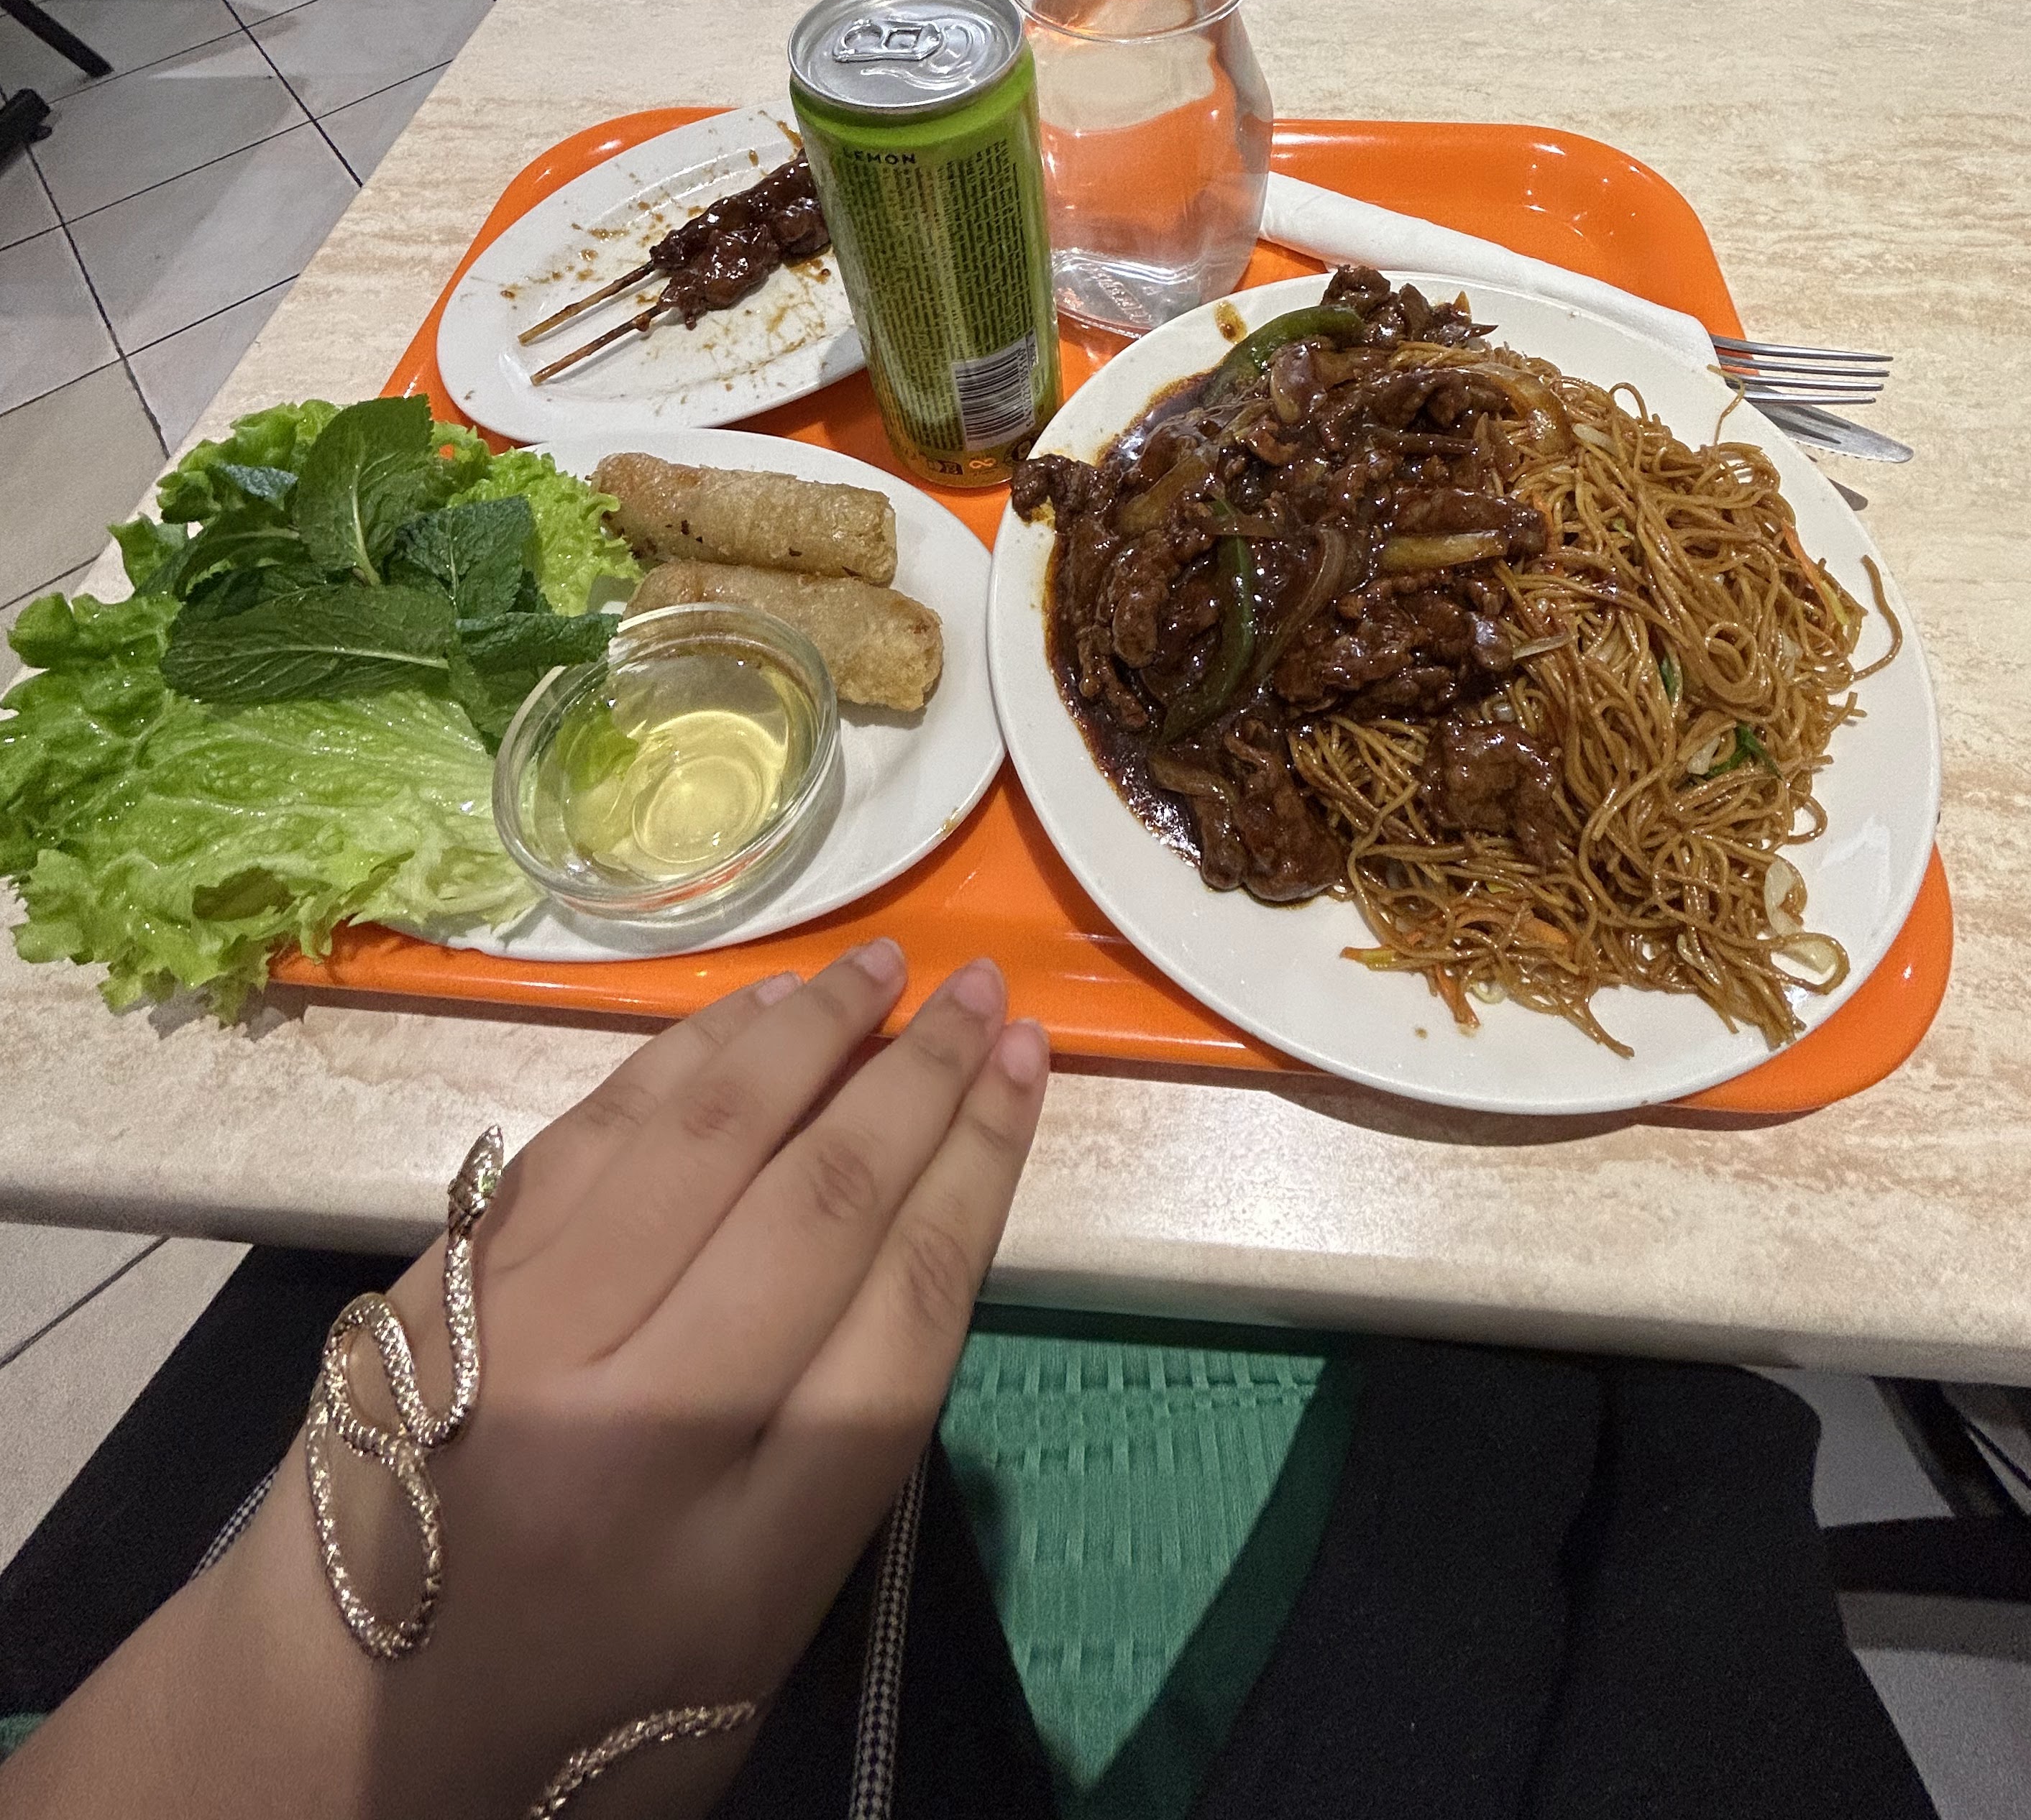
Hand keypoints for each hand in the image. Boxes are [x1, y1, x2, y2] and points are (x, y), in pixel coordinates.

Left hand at [1, 945, 1046, 1819]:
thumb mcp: (757, 1623)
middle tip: (985, 992)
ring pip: (698, 1138)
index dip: (978, 1170)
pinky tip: (750, 1017)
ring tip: (881, 968)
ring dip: (805, 1032)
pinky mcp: (443, 1286)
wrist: (326, 1736)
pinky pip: (589, 1134)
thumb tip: (910, 1223)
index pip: (901, 1314)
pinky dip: (683, 1059)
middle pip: (816, 1205)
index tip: (1029, 1071)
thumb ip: (838, 1443)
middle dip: (919, 1080)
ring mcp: (523, 1340)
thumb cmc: (584, 1707)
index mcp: (743, 1557)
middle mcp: (634, 1428)